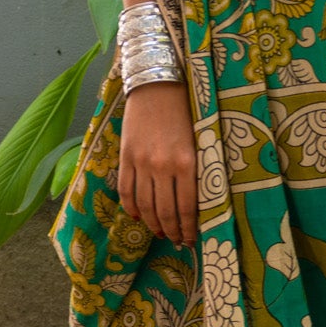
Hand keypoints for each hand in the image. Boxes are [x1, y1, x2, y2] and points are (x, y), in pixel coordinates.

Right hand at [118, 81, 198, 245]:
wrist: (157, 85)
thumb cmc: (185, 111)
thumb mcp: (199, 141)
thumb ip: (197, 170)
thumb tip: (197, 201)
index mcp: (187, 163)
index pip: (187, 207)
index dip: (189, 228)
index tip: (191, 240)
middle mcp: (163, 167)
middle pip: (165, 211)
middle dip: (172, 231)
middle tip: (177, 241)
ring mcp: (141, 163)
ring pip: (145, 205)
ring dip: (153, 223)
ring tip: (160, 232)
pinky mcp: (126, 157)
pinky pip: (126, 190)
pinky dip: (131, 207)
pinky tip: (138, 216)